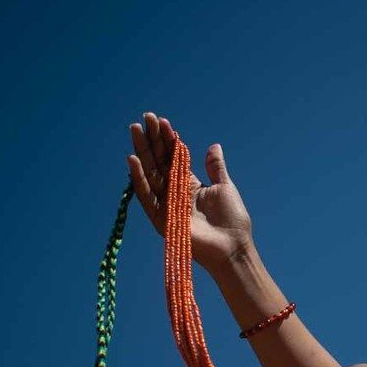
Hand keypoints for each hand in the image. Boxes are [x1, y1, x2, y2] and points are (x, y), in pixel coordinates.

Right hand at [127, 112, 254, 271]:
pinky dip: (139, 179)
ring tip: (136, 130)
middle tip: (145, 119)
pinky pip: (146, 197)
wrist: (233, 247)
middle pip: (158, 162)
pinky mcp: (161, 219)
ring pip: (149, 174)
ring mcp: (166, 205)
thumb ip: (215, 167)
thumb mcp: (224, 186)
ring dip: (142, 152)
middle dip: (151, 140)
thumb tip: (213, 146)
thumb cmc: (232, 220)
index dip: (166, 139)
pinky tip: (134, 160)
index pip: (173, 157)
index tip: (161, 121)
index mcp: (189, 184)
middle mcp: (174, 193)